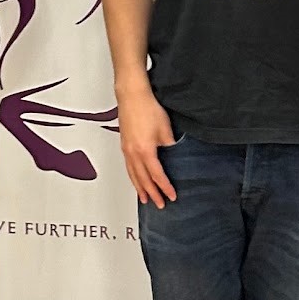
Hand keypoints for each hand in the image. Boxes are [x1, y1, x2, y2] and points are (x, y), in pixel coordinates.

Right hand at [118, 88, 178, 208]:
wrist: (132, 95)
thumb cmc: (147, 108)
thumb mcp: (165, 129)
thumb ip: (170, 145)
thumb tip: (174, 155)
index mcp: (145, 151)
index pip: (157, 176)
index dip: (165, 188)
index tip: (171, 196)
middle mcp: (133, 153)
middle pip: (143, 179)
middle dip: (152, 193)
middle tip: (159, 204)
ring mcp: (126, 149)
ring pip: (133, 175)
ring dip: (139, 188)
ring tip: (144, 198)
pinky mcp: (124, 144)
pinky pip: (128, 167)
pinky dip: (132, 177)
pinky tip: (135, 179)